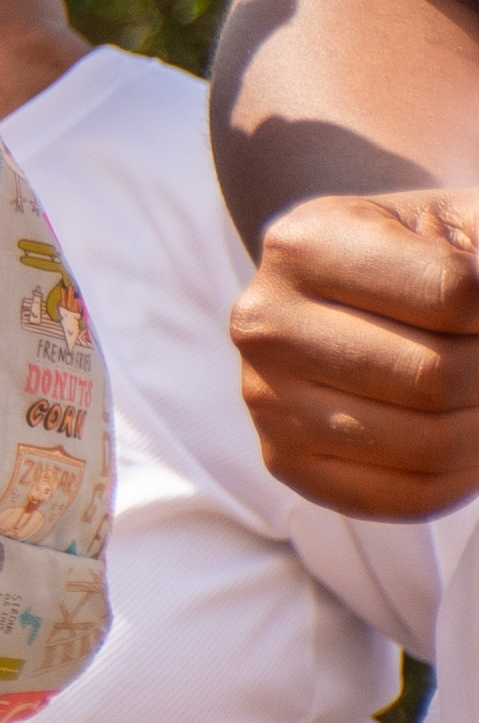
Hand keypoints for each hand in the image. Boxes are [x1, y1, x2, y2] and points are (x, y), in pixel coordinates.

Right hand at [231, 194, 478, 519]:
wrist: (355, 290)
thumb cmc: (425, 257)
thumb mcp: (465, 226)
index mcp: (305, 243)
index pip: (455, 294)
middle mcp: (265, 322)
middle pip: (438, 377)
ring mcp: (267, 398)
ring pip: (430, 443)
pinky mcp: (287, 461)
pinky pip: (410, 496)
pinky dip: (467, 476)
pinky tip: (466, 436)